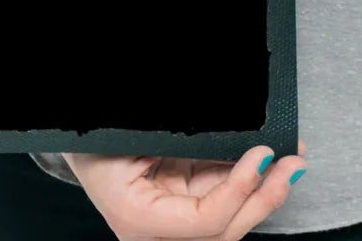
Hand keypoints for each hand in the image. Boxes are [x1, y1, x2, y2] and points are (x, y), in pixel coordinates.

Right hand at [66, 138, 306, 237]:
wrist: (69, 130)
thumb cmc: (92, 131)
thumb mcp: (133, 134)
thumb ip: (177, 139)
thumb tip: (233, 131)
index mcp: (135, 218)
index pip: (205, 222)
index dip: (238, 190)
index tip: (262, 155)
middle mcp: (155, 233)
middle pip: (224, 230)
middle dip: (263, 197)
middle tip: (292, 163)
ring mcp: (169, 222)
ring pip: (227, 219)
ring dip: (262, 191)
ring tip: (290, 159)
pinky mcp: (178, 205)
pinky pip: (218, 199)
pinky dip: (244, 181)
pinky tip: (267, 162)